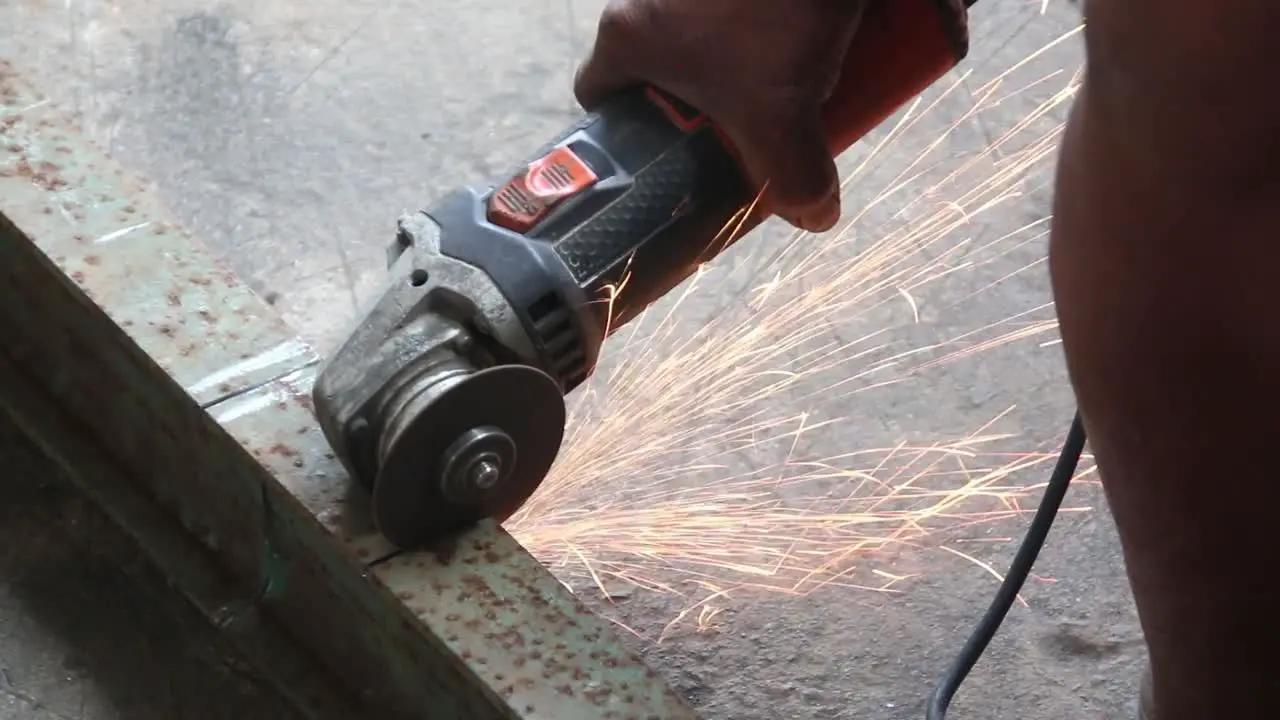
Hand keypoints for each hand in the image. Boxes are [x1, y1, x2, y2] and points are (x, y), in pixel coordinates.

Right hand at [574, 0, 868, 232]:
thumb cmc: (773, 11)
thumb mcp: (782, 110)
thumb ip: (793, 175)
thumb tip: (814, 216)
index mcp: (627, 36)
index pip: (598, 95)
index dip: (626, 135)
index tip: (666, 159)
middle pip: (657, 71)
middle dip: (697, 107)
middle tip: (738, 134)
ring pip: (700, 36)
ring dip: (737, 68)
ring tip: (784, 89)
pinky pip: (733, 8)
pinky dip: (763, 28)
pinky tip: (806, 43)